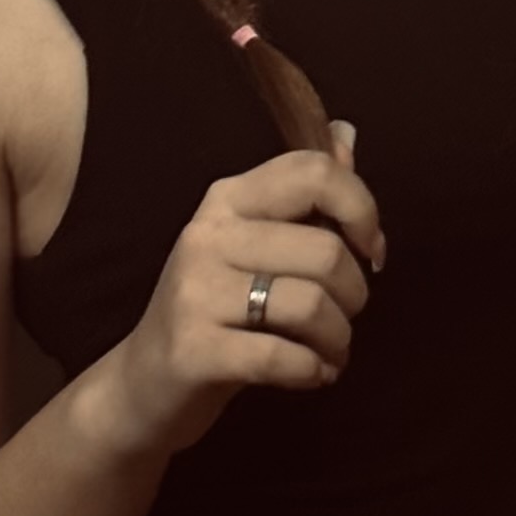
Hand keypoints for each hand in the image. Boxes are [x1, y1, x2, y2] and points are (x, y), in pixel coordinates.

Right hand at [103, 124, 384, 459]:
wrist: (144, 383)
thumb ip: (304, 196)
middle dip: (355, 296)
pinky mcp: (195, 349)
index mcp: (228, 199)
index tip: (371, 252)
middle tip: (342, 319)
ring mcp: (196, 292)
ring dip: (338, 340)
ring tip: (329, 353)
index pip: (313, 173)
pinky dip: (312, 372)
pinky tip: (310, 375)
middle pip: (326, 250)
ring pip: (311, 305)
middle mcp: (208, 235)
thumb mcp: (253, 245)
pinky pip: (282, 357)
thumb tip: (345, 132)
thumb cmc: (213, 311)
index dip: (362, 210)